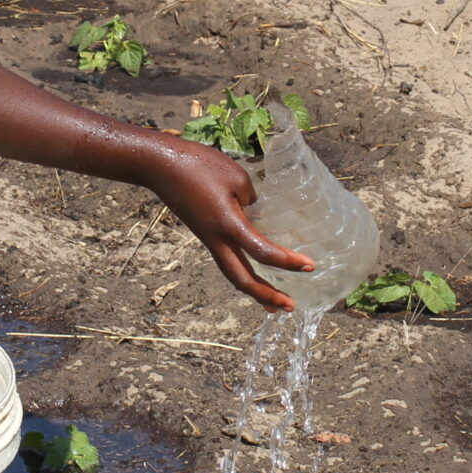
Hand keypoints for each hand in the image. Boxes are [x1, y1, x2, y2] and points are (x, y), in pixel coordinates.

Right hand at [142, 137, 312, 310]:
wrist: (161, 166)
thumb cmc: (199, 165)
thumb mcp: (237, 177)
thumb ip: (253, 200)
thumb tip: (259, 215)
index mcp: (228, 224)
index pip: (262, 252)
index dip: (288, 262)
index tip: (310, 266)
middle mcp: (217, 239)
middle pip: (243, 280)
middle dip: (267, 296)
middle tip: (290, 307)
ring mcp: (209, 240)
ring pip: (233, 275)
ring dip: (255, 291)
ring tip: (274, 304)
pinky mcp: (205, 235)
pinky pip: (227, 262)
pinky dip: (244, 274)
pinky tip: (255, 273)